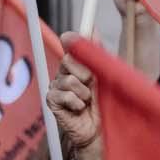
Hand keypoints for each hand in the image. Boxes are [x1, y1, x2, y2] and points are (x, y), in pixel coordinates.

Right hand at [46, 32, 106, 159]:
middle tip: (93, 85)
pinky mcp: (51, 101)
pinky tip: (79, 110)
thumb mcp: (108, 76)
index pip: (71, 45)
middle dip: (85, 73)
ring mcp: (56, 87)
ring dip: (83, 92)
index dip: (70, 38)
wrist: (104, 131)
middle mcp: (65, 73)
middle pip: (68, 59)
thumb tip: (91, 29)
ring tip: (88, 102)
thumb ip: (98, 54)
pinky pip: (63, 94)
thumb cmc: (108, 105)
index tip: (70, 34)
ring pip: (68, 79)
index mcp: (79, 64)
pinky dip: (76, 103)